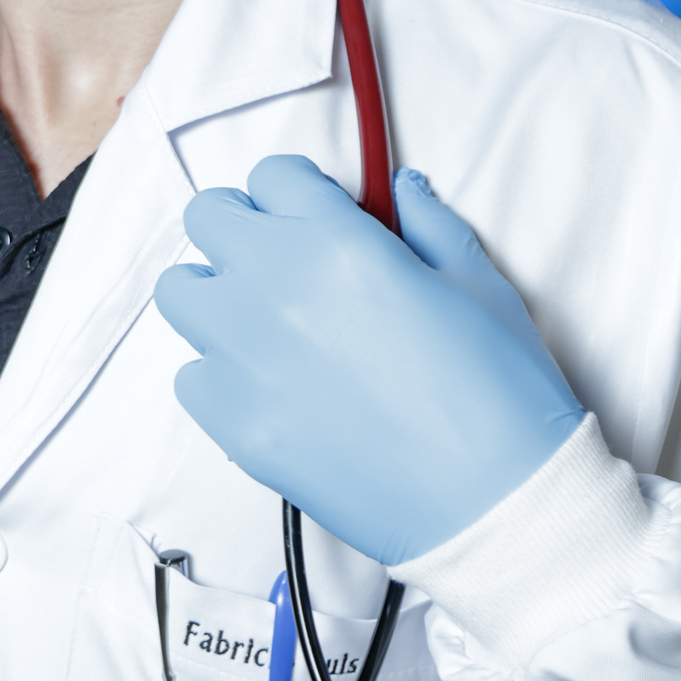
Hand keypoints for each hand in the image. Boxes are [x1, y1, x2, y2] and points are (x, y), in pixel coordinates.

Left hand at [154, 158, 582, 566]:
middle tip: (284, 258)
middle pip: (207, 216)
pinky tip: (272, 388)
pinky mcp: (236, 425)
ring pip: (180, 291)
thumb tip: (403, 191)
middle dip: (244, 227)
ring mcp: (246, 357)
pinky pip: (191, 375)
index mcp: (337, 241)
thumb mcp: (479, 284)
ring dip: (216, 293)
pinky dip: (220, 374)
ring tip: (266, 320)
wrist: (498, 505)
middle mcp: (276, 287)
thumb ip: (429, 225)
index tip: (314, 214)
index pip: (271, 175)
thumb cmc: (501, 394)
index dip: (297, 192)